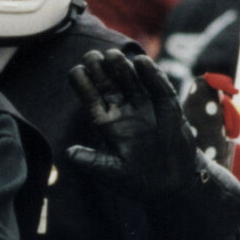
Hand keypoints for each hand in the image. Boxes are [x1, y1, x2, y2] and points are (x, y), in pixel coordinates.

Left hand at [65, 48, 201, 197]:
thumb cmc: (138, 180)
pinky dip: (152, 75)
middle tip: (92, 56)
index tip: (76, 71)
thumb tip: (68, 153)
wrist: (172, 184)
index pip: (90, 97)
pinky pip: (158, 87)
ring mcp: (145, 105)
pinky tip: (142, 62)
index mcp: (106, 122)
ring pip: (130, 80)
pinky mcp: (167, 106)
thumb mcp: (112, 174)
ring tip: (112, 56)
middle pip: (108, 83)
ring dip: (122, 67)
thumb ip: (92, 162)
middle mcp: (123, 109)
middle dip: (99, 68)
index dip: (82, 83)